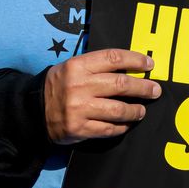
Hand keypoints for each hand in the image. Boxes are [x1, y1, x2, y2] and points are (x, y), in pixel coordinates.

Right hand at [42, 48, 161, 143]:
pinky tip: (127, 124)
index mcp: (78, 66)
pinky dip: (121, 127)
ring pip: (118, 110)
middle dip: (143, 88)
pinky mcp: (79, 129)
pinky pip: (108, 129)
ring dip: (135, 111)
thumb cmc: (59, 85)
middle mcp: (79, 86)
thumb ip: (98, 67)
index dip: (135, 60)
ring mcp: (79, 109)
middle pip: (120, 85)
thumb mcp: (73, 67)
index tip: (149, 65)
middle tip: (155, 90)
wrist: (33, 110)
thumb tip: (131, 68)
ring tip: (141, 110)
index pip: (113, 58)